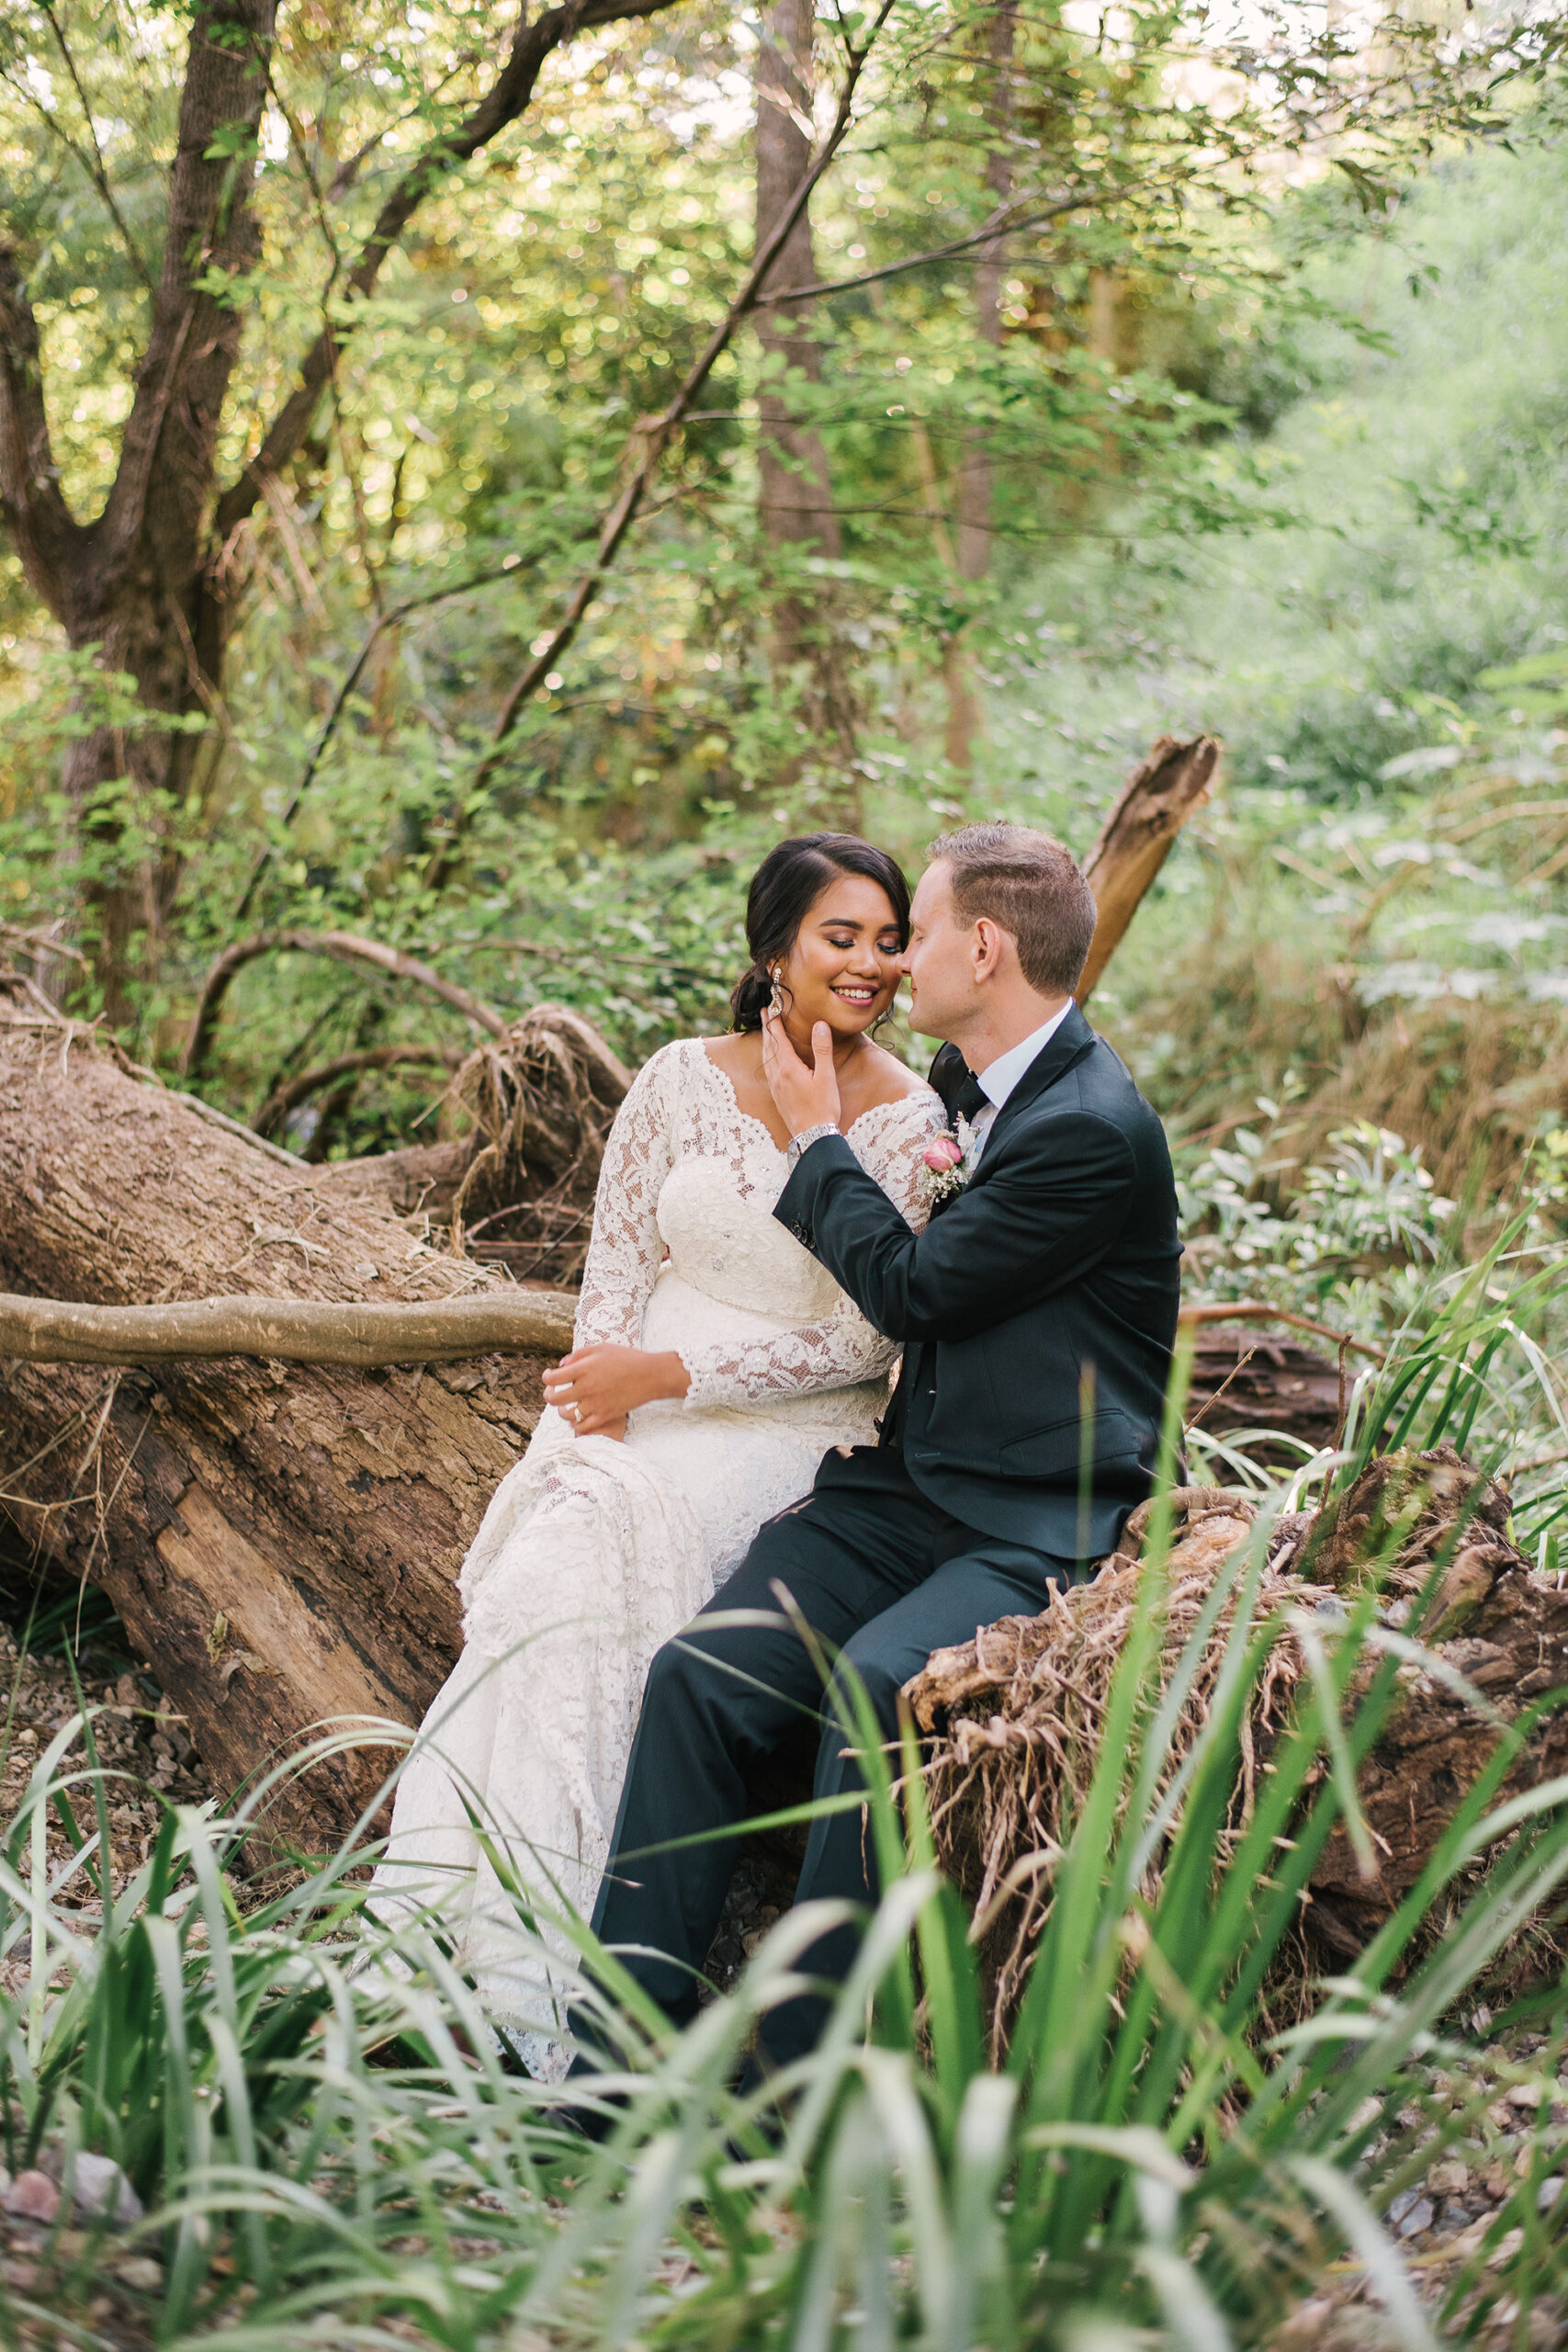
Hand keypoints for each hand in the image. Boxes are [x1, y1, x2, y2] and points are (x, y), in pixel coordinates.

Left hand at [542, 1344, 689, 1438]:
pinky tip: (579, 1416)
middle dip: (549, 1395)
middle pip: (554, 1399)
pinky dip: (577, 1424)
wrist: (651, 1375)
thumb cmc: (626, 1358)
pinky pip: (582, 1427)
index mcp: (583, 1370)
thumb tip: (560, 1365)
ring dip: (563, 1410)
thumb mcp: (601, 1348)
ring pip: (566, 1415)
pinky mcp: (605, 1416)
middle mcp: (587, 1388)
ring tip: (567, 1404)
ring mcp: (595, 1404)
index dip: (546, 1377)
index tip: (549, 1376)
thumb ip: (578, 1355)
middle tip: (553, 1392)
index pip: (552, 1379)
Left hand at [761, 1007, 840, 1139]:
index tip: (772, 1007)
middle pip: (768, 1046)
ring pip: (766, 1058)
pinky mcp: (777, 1095)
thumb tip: (819, 1025)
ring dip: (765, 1042)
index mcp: (787, 1067)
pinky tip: (770, 1060)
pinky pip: (767, 1069)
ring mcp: (775, 1086)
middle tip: (764, 1013)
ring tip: (766, 1032)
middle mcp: (777, 1075)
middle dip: (767, 1028)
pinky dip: (767, 1057)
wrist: (813, 1136)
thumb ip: (822, 1049)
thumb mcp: (826, 1076)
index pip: (778, 1038)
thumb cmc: (822, 1107)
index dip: (774, 1021)